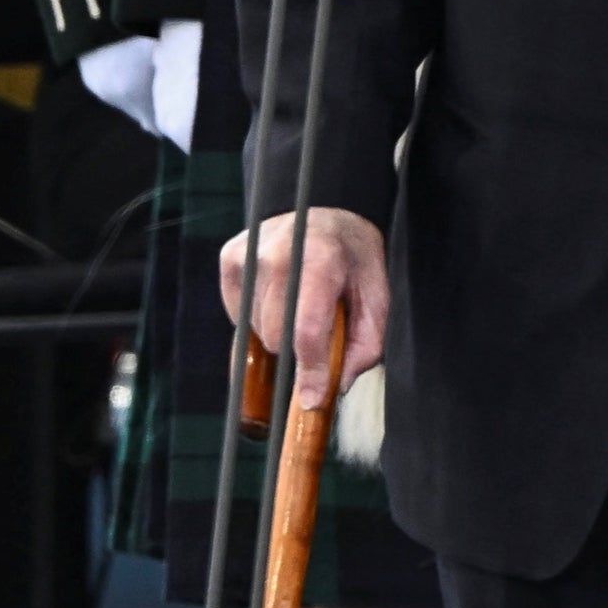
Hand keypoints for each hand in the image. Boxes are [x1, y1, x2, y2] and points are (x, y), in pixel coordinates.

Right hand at [216, 204, 389, 409]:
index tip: (310, 399)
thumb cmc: (353, 257)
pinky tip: (279, 298)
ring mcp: (248, 256)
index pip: (306, 329)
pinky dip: (259, 317)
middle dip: (296, 348)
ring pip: (255, 329)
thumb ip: (365, 344)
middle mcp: (278, 254)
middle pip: (275, 334)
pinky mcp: (229, 260)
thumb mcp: (377, 296)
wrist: (324, 209)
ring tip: (298, 306)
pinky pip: (239, 314)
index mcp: (321, 260)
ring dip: (278, 331)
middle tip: (318, 332)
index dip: (309, 369)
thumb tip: (337, 385)